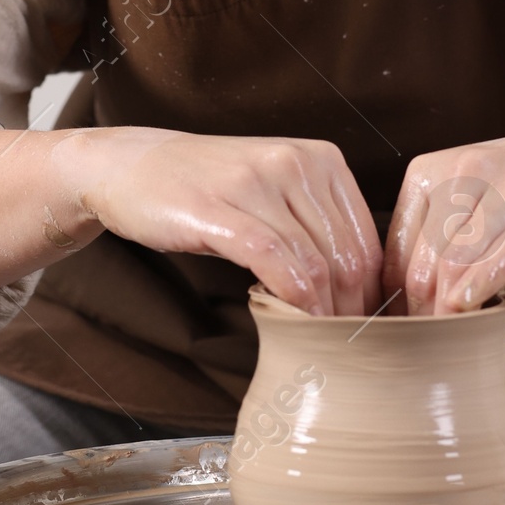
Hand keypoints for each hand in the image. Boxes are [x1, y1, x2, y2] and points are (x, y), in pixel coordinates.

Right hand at [63, 128, 381, 315]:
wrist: (130, 166)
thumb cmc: (205, 187)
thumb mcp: (273, 191)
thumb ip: (314, 225)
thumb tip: (359, 290)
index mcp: (321, 158)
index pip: (367, 239)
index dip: (373, 293)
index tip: (365, 328)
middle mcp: (295, 163)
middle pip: (346, 256)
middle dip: (350, 311)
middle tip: (343, 346)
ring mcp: (258, 183)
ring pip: (315, 263)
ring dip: (321, 314)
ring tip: (317, 342)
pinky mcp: (221, 209)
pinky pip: (274, 262)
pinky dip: (290, 299)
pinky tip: (290, 321)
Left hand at [384, 116, 504, 316]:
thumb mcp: (468, 202)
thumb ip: (434, 240)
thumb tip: (400, 299)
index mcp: (431, 171)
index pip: (399, 246)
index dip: (396, 296)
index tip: (402, 327)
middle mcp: (467, 170)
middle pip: (428, 258)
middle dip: (423, 308)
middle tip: (427, 343)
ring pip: (462, 257)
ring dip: (451, 306)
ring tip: (452, 336)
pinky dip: (486, 283)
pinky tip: (474, 308)